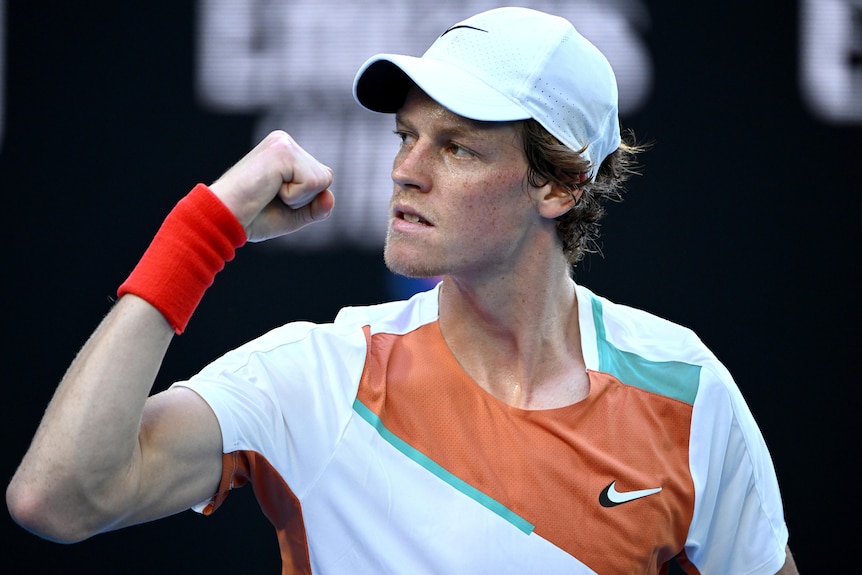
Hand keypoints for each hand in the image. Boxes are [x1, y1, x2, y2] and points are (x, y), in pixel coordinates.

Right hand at [209, 130, 334, 241]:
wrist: (222, 218)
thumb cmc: (251, 217)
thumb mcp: (293, 215)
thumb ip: (316, 208)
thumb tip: (330, 196)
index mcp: (285, 152)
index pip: (321, 179)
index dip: (305, 200)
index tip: (274, 199)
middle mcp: (285, 141)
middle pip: (325, 177)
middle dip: (304, 199)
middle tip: (271, 198)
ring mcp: (283, 143)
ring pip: (322, 180)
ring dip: (298, 199)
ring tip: (269, 193)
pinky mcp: (282, 151)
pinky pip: (312, 183)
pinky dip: (294, 197)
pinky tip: (269, 190)